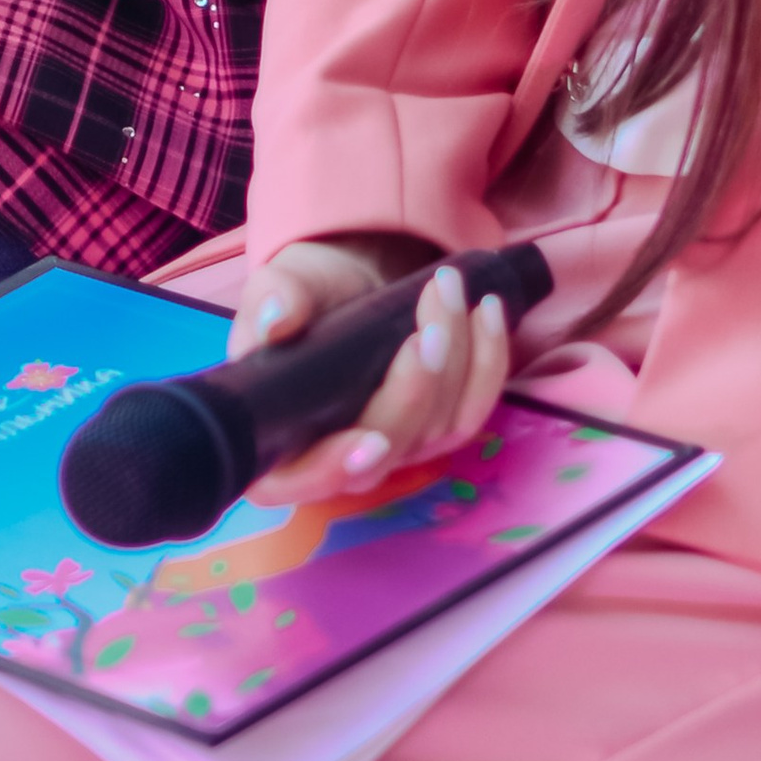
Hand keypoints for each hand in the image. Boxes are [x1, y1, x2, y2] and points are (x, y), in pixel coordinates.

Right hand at [233, 240, 511, 508]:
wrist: (345, 282)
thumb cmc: (299, 294)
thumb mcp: (277, 287)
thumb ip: (271, 304)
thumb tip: (276, 324)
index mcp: (277, 441)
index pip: (295, 478)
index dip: (332, 469)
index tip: (369, 438)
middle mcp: (339, 458)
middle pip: (385, 449)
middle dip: (415, 389)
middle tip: (426, 327)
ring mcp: (394, 446)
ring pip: (437, 428)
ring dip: (457, 359)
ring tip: (449, 290)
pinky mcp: (434, 426)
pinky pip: (472, 410)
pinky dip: (488, 361)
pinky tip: (488, 313)